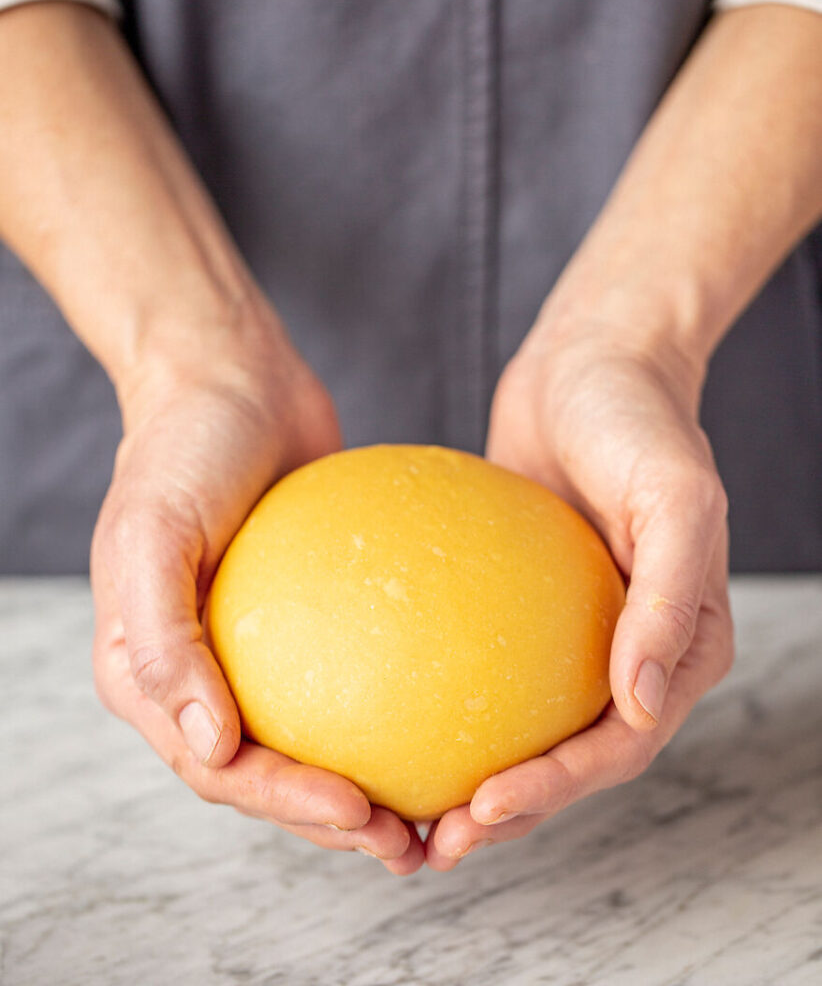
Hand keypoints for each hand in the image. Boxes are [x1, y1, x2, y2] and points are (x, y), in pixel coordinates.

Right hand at [91, 302, 424, 874]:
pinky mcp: (313, 617)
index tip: (364, 816)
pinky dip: (396, 703)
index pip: (223, 771)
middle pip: (272, 778)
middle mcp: (202, 678)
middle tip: (415, 842)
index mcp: (152, 677)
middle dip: (340, 821)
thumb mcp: (151, 532)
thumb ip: (164, 642)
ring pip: (318, 739)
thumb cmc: (182, 448)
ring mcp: (257, 651)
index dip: (290, 808)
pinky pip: (356, 671)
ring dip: (371, 784)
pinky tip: (455, 712)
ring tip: (443, 811)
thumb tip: (212, 747)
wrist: (231, 380)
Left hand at [425, 319, 733, 868]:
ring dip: (470, 780)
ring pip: (522, 729)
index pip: (617, 746)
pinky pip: (483, 667)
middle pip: (568, 761)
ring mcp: (576, 635)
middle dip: (503, 814)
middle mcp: (631, 653)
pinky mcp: (525, 608)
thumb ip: (673, 597)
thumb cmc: (641, 421)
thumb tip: (640, 703)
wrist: (592, 365)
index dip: (555, 791)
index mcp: (678, 646)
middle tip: (430, 843)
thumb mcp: (676, 495)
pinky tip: (382, 709)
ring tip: (403, 814)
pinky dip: (444, 703)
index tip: (478, 811)